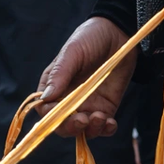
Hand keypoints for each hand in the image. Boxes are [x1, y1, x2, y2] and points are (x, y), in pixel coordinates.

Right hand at [40, 17, 134, 137]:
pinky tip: (110, 123)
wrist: (118, 33)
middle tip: (82, 120)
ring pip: (83, 130)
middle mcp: (67, 101)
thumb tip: (45, 98)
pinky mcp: (105, 109)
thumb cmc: (89, 38)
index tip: (60, 113)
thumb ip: (59, 74)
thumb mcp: (72, 52)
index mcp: (53, 87)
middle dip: (71, 128)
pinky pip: (103, 127)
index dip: (51, 117)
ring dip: (90, 130)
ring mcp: (87, 106)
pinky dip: (106, 130)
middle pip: (62, 125)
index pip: (45, 110)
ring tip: (100, 118)